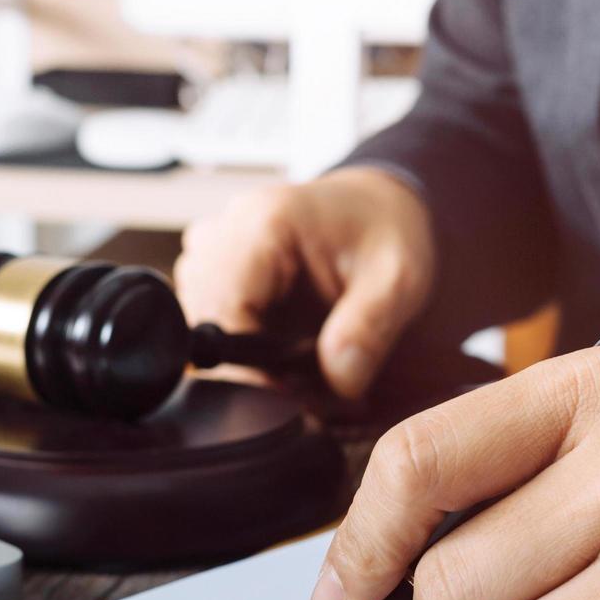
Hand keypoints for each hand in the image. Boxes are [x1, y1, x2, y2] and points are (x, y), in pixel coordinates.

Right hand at [173, 166, 434, 399]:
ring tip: (301, 358)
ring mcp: (211, 245)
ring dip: (242, 353)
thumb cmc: (385, 232)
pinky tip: (281, 340)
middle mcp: (225, 229)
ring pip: (201, 321)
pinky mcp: (210, 264)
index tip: (286, 395)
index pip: (224, 311)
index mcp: (266, 223)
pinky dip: (240, 340)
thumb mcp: (399, 280)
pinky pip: (206, 315)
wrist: (374, 203)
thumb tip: (337, 384)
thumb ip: (368, 330)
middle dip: (249, 363)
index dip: (248, 366)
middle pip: (205, 320)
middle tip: (307, 384)